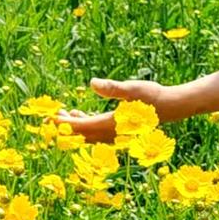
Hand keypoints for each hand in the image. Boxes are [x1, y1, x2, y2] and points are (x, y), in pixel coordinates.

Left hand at [53, 78, 167, 143]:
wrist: (172, 107)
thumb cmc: (153, 96)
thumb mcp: (133, 89)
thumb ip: (113, 88)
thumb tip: (92, 83)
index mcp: (111, 124)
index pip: (80, 128)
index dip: (62, 125)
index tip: (47, 119)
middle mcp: (111, 134)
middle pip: (81, 135)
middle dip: (63, 128)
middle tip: (46, 119)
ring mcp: (115, 135)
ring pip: (88, 136)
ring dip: (74, 127)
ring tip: (63, 114)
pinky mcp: (119, 132)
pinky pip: (96, 133)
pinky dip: (85, 126)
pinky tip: (80, 115)